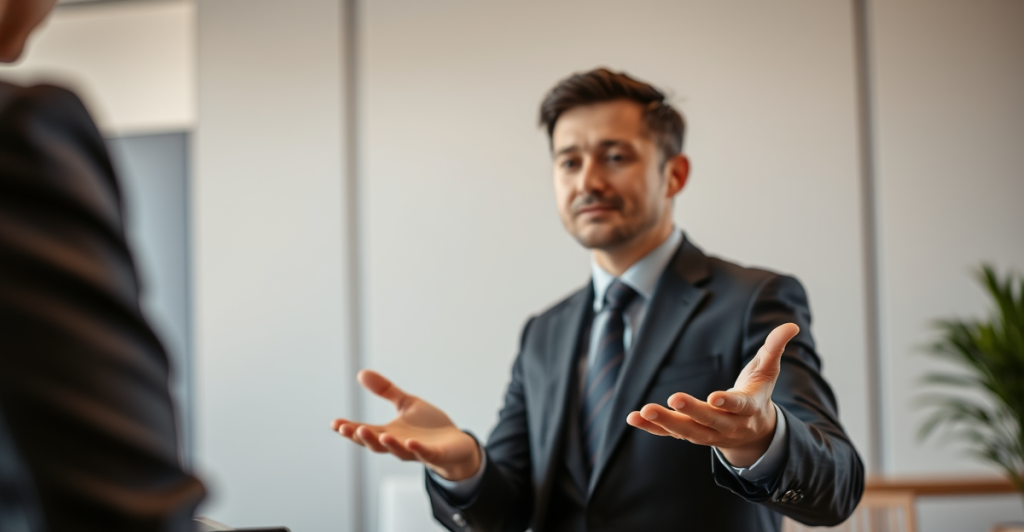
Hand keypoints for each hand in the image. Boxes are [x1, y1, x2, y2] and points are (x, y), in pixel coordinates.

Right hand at [331, 370, 480, 480]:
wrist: (457, 445)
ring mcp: (417, 451)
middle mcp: (400, 444)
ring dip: (387, 444)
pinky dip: (417, 449)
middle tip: (347, 429)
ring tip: (380, 434)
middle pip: (376, 444)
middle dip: (362, 437)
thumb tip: (361, 373)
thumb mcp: (406, 404)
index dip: (349, 429)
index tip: (334, 423)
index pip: (365, 432)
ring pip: (398, 451)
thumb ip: (386, 391)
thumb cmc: (429, 427)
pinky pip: (425, 453)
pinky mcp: (436, 454)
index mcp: (390, 433)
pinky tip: (411, 442)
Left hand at [626, 323, 799, 466]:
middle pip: (709, 421)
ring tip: (644, 411)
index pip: (739, 407)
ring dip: (665, 423)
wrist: (754, 432)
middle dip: (691, 411)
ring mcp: (709, 434)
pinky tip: (633, 418)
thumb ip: (775, 348)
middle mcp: (729, 425)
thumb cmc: (758, 393)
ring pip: (687, 431)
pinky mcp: (691, 435)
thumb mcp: (767, 371)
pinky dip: (652, 428)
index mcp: (749, 409)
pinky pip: (670, 435)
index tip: (715, 397)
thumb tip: (790, 326)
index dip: (728, 403)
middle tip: (673, 398)